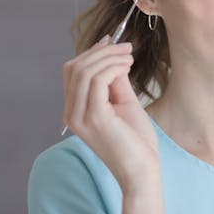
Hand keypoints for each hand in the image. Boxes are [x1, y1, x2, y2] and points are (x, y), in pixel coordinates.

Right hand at [62, 38, 159, 193]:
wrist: (142, 170)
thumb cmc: (136, 141)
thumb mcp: (124, 103)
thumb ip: (114, 80)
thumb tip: (112, 55)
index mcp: (74, 111)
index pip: (73, 72)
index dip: (92, 53)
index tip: (113, 43)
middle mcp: (71, 114)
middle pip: (75, 68)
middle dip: (101, 51)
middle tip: (126, 47)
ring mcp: (79, 116)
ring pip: (85, 70)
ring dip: (109, 57)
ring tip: (129, 56)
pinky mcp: (94, 117)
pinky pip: (97, 79)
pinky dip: (113, 67)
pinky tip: (127, 67)